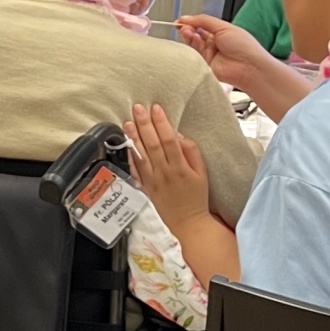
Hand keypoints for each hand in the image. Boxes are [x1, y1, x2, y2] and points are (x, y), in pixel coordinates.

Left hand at [123, 103, 210, 228]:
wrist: (187, 223)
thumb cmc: (197, 197)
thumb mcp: (202, 173)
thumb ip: (192, 153)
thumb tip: (178, 136)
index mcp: (180, 167)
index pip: (169, 140)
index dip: (162, 123)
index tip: (156, 108)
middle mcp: (164, 172)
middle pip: (152, 144)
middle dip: (144, 124)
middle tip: (138, 108)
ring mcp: (152, 180)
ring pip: (141, 155)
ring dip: (133, 137)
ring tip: (128, 121)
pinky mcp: (144, 187)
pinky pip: (135, 169)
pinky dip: (130, 156)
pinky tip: (126, 143)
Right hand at [175, 13, 309, 116]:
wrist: (249, 67)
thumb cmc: (244, 46)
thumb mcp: (224, 27)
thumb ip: (204, 21)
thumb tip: (186, 18)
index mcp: (220, 32)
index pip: (201, 25)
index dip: (191, 22)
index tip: (181, 20)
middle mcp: (214, 43)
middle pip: (195, 34)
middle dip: (188, 29)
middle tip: (185, 27)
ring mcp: (209, 55)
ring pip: (193, 44)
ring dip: (189, 36)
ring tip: (188, 32)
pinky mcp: (204, 65)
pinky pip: (194, 55)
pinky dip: (192, 46)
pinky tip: (193, 40)